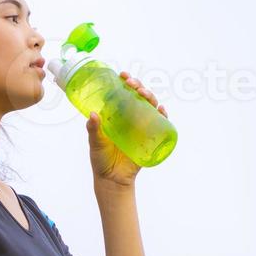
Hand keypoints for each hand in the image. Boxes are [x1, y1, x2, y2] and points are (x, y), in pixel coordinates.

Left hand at [86, 70, 167, 188]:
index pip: (123, 94)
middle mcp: (130, 118)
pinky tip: (161, 110)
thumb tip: (92, 114)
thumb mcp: (96, 143)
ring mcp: (142, 127)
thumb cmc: (101, 160)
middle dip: (138, 87)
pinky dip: (163, 115)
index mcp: (117, 116)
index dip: (125, 83)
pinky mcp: (150, 138)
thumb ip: (94, 130)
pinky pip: (160, 124)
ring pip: (150, 107)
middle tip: (132, 84)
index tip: (123, 75)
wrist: (112, 179)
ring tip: (145, 94)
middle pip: (139, 97)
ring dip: (150, 97)